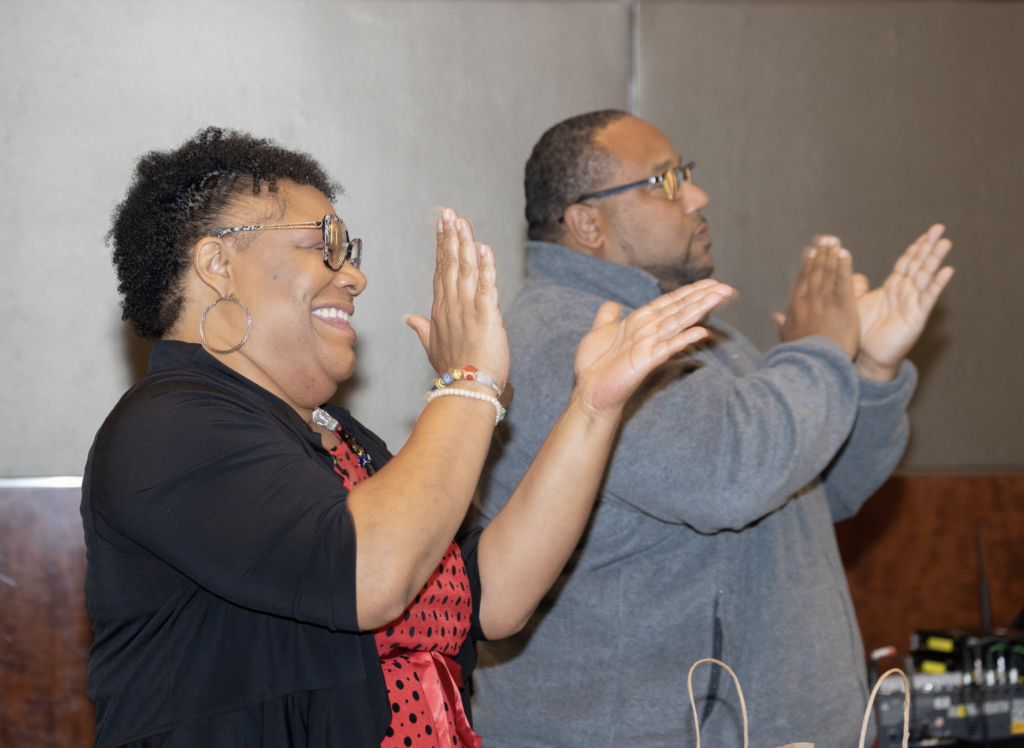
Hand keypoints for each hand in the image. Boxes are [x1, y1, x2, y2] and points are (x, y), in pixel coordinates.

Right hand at [406, 208, 509, 381]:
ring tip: (461, 221)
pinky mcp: (486, 316)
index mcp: (441, 310)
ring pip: (465, 269)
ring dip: (464, 243)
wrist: (466, 391)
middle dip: (450, 235)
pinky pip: (486, 287)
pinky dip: (486, 267)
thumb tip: (409, 318)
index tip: (442, 225)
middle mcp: (452, 305)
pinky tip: (484, 249)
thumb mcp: (433, 347)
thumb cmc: (453, 372)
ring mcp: (468, 309)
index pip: (440, 271)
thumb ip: (422, 328)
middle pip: (450, 263)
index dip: (442, 246)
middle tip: (449, 212)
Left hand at [572, 279, 734, 416]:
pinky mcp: (647, 361)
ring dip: (699, 310)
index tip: (712, 282)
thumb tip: (612, 304)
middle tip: (727, 288)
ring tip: (719, 298)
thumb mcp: (598, 332)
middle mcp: (650, 331)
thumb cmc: (595, 365)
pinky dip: (684, 339)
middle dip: (703, 297)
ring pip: (679, 323)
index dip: (691, 291)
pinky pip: (668, 347)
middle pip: (681, 309)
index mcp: (641, 321)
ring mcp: (650, 346)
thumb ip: (607, 316)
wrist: (589, 390)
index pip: (671, 302)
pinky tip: (701, 332)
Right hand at [773, 236, 858, 358]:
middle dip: (820, 253)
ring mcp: (826, 299)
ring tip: (834, 241)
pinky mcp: (843, 303)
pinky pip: (843, 279)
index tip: (809, 252)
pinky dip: (844, 264)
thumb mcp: (787, 338)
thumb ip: (783, 325)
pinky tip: (845, 253)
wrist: (815, 361)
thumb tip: (776, 317)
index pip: (803, 280)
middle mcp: (809, 298)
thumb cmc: (801, 353)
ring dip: (831, 254)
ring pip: (828, 271)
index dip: (807, 265)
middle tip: (824, 239)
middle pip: (815, 271)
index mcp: (796, 306)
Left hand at [852, 224, 953, 380]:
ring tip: (945, 242)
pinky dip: (937, 284)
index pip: (907, 262)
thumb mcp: (857, 302)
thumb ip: (857, 287)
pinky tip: (947, 270)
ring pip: (925, 277)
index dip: (916, 247)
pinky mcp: (916, 317)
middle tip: (939, 228)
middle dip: (928, 246)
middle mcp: (905, 293)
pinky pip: (927, 298)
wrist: (866, 356)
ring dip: (935, 259)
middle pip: (919, 265)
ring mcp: (913, 304)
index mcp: (893, 288)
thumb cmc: (862, 331)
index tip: (926, 232)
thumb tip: (853, 273)